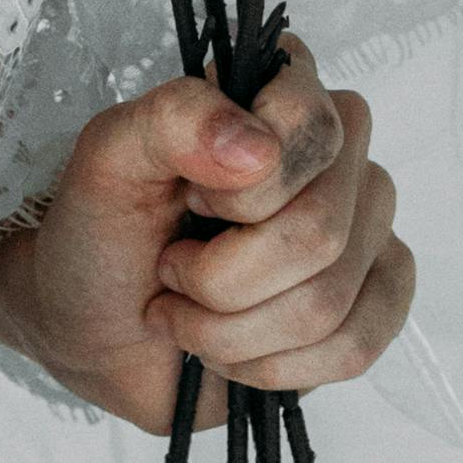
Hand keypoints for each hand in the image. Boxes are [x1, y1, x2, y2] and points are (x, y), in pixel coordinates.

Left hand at [0, 37, 409, 429]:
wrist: (90, 325)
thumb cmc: (102, 232)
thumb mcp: (107, 158)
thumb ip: (171, 120)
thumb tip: (256, 149)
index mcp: (282, 95)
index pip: (314, 125)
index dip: (245, 188)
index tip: (188, 199)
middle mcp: (339, 157)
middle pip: (321, 231)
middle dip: (221, 277)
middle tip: (172, 268)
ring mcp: (365, 232)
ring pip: (328, 303)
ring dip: (231, 330)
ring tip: (188, 312)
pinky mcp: (372, 304)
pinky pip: (355, 348)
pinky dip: (270, 366)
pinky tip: (232, 351)